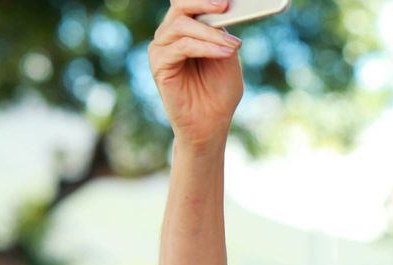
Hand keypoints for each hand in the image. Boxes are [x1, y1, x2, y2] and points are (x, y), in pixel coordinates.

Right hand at [149, 0, 243, 146]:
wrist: (211, 124)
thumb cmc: (219, 92)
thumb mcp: (228, 58)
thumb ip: (223, 35)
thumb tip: (224, 12)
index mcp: (187, 31)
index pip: (189, 4)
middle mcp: (170, 36)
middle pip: (180, 7)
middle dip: (203, 3)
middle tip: (225, 6)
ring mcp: (162, 49)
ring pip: (181, 26)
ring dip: (211, 34)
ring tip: (233, 46)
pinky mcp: (159, 65)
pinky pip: (180, 47)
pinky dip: (205, 47)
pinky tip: (224, 53)